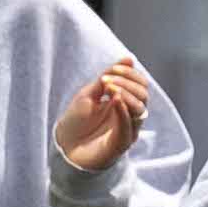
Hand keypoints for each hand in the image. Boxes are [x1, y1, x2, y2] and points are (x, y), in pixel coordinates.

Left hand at [56, 57, 153, 174]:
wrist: (63, 147)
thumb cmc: (76, 122)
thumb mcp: (90, 93)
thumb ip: (109, 76)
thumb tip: (130, 58)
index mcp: (124, 104)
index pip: (141, 85)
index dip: (131, 74)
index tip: (113, 69)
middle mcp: (130, 117)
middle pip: (144, 95)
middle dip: (128, 82)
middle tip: (107, 80)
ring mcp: (127, 130)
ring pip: (141, 110)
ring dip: (126, 94)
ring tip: (108, 88)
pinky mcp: (120, 145)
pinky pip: (129, 128)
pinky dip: (124, 111)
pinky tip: (115, 100)